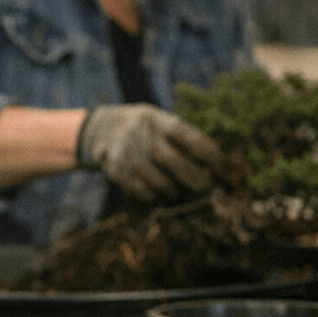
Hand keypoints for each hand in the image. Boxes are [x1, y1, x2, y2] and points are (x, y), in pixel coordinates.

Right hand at [76, 103, 223, 202]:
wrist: (100, 129)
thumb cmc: (146, 131)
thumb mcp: (161, 123)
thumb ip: (183, 139)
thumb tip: (215, 167)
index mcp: (158, 120)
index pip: (188, 136)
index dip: (207, 152)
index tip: (217, 164)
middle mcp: (141, 133)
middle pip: (173, 161)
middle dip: (194, 179)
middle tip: (204, 188)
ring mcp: (125, 151)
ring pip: (158, 181)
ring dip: (173, 191)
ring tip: (176, 192)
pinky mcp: (114, 168)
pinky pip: (140, 191)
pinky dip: (152, 196)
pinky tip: (155, 193)